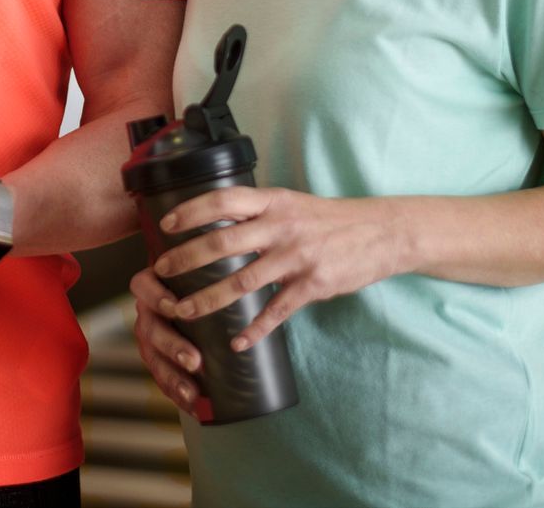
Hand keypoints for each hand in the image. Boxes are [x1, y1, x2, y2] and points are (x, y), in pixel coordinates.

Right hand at [129, 265, 204, 417]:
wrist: (193, 278)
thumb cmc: (203, 267)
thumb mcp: (204, 257)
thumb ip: (219, 253)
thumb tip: (256, 252)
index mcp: (154, 281)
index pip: (145, 287)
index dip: (157, 298)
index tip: (176, 308)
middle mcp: (148, 308)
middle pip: (149, 328)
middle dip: (171, 347)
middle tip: (195, 360)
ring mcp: (152, 333)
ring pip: (152, 357)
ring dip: (171, 375)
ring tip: (193, 393)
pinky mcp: (161, 354)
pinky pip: (162, 375)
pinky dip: (176, 391)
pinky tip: (193, 406)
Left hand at [154, 187, 407, 348]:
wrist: (383, 232)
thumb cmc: (331, 220)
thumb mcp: (293, 204)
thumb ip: (259, 212)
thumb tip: (218, 219)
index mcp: (274, 202)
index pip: (223, 200)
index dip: (191, 211)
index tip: (165, 225)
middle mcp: (282, 227)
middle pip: (223, 243)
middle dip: (186, 259)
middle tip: (161, 272)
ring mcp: (297, 257)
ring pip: (243, 282)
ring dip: (209, 299)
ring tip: (184, 311)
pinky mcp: (314, 285)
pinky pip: (277, 311)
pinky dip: (255, 329)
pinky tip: (237, 342)